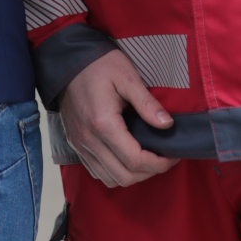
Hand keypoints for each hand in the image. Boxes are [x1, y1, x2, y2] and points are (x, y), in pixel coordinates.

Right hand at [59, 48, 177, 188]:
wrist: (67, 62)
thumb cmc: (98, 65)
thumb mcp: (127, 77)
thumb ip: (147, 103)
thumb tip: (167, 124)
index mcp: (103, 123)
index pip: (135, 160)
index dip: (159, 164)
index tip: (173, 156)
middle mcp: (89, 139)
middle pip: (124, 176)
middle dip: (149, 172)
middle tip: (164, 159)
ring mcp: (80, 144)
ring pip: (110, 179)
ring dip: (132, 176)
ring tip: (148, 160)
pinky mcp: (76, 144)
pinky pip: (96, 171)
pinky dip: (115, 172)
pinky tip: (126, 158)